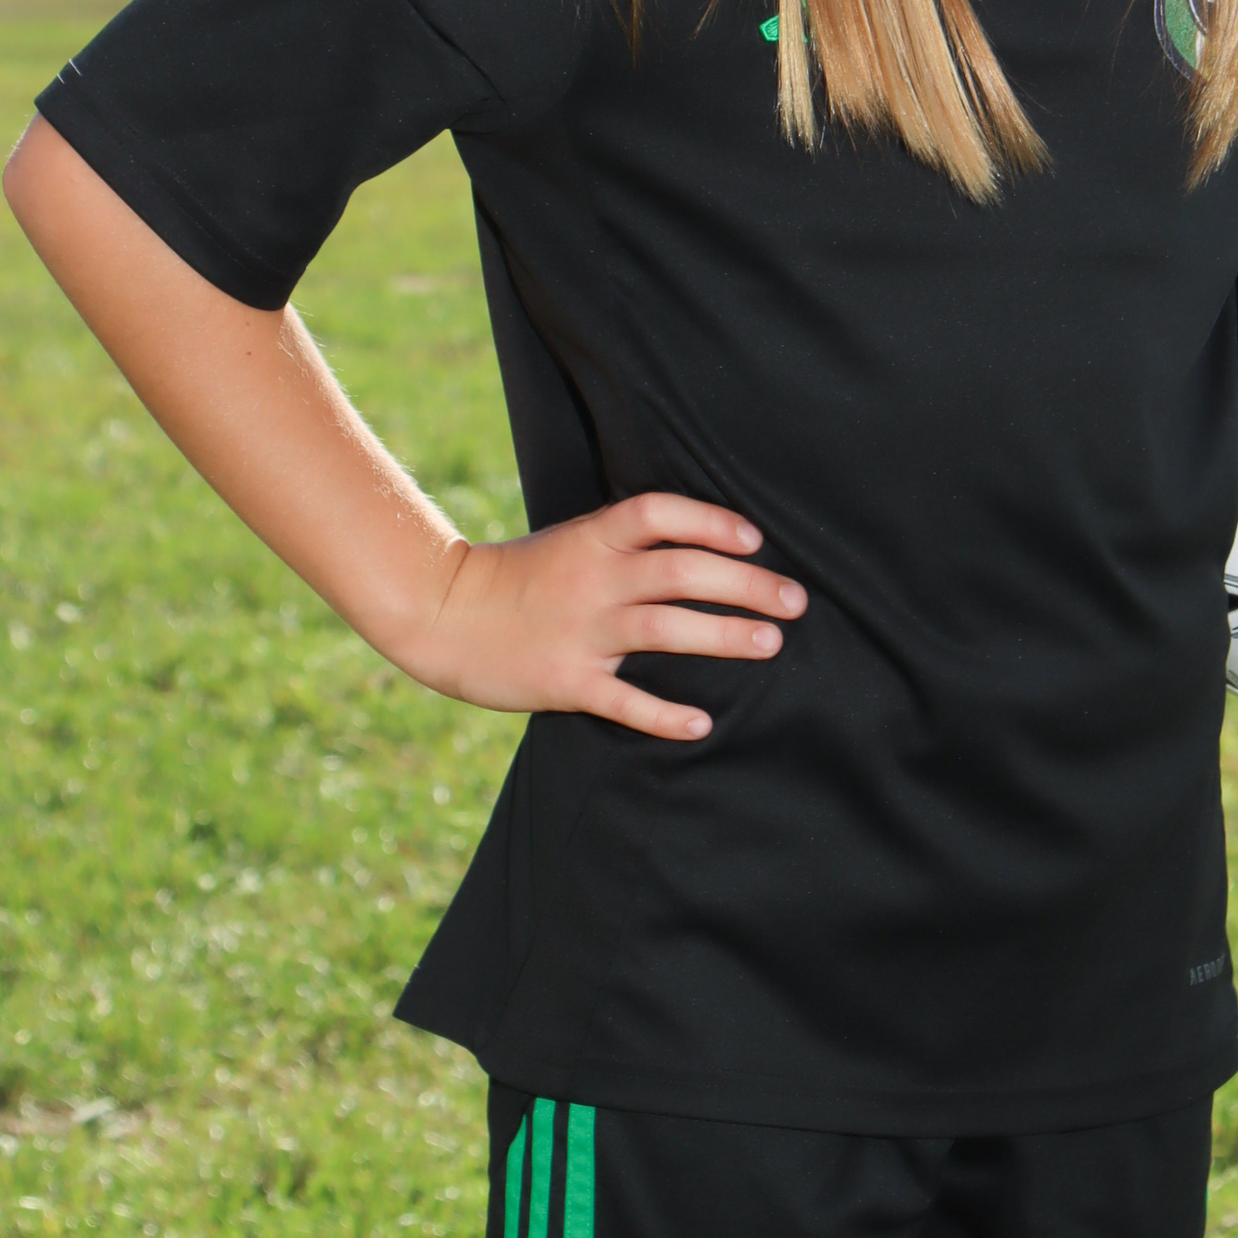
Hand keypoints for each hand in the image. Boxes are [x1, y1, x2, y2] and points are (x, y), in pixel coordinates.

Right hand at [405, 492, 806, 740]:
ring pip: (665, 628)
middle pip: (680, 572)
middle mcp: (592, 578)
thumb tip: (700, 546)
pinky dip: (665, 715)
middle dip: (745, 584)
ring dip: (724, 635)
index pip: (660, 514)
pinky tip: (701, 724)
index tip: (756, 539)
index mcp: (592, 536)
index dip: (712, 522)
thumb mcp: (570, 540)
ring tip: (770, 644)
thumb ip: (624, 542)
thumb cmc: (519, 576)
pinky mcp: (566, 680)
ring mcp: (580, 630)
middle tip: (795, 600)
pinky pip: (624, 700)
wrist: (443, 614)